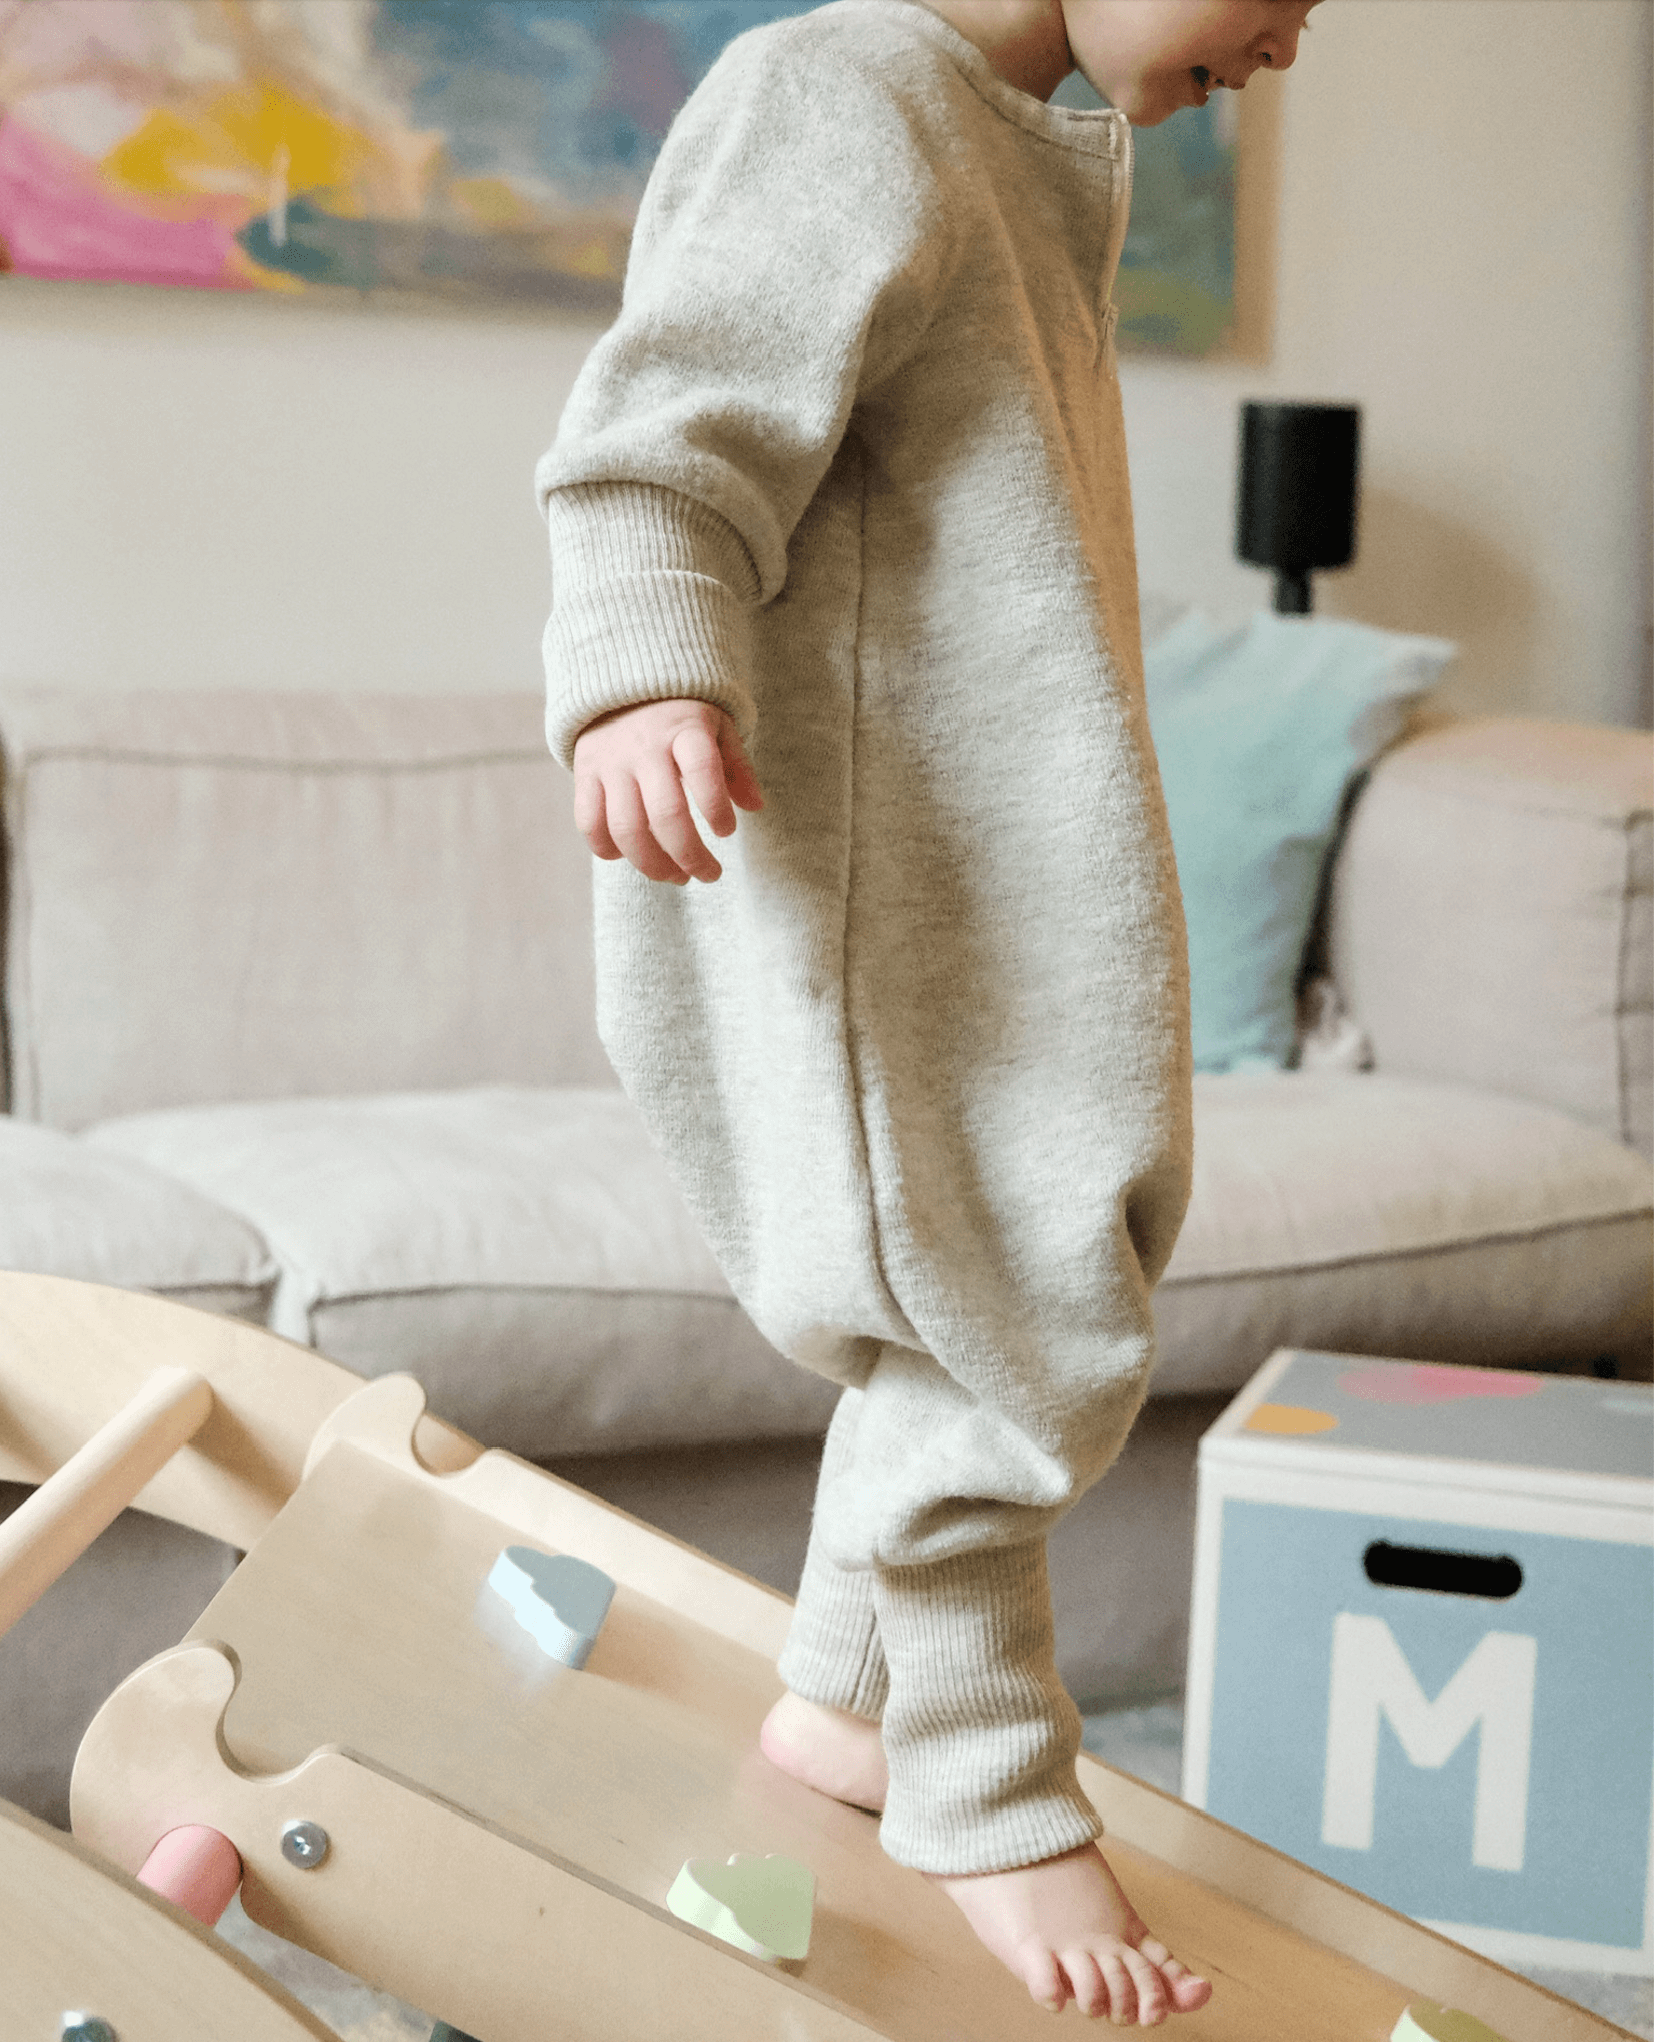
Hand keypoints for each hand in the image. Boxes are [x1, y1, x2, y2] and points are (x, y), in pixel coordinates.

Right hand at [572, 698, 762, 883]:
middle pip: (666, 814)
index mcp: (684, 730)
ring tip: (678, 876)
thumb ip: (737, 767)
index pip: (702, 770)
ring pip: (626, 829)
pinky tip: (631, 857)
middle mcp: (644, 747)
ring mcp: (611, 763)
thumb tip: (755, 807)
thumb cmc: (681, 715)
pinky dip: (608, 850)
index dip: (716, 808)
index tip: (726, 832)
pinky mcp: (585, 774)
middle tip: (710, 874)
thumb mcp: (718, 727)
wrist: (620, 683)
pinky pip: (589, 823)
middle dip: (692, 856)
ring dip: (654, 865)